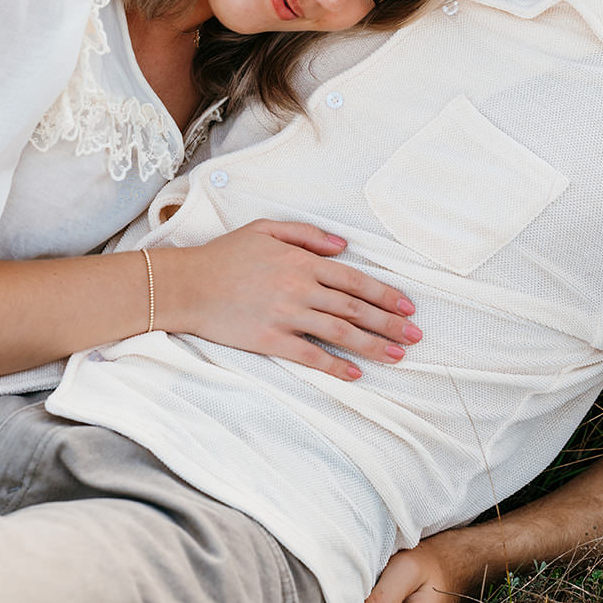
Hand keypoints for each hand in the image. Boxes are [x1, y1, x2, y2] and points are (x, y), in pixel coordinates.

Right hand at [154, 220, 420, 380]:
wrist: (188, 284)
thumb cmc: (226, 255)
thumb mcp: (267, 228)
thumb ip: (308, 234)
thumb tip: (343, 246)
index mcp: (302, 261)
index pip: (355, 280)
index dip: (385, 295)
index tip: (407, 307)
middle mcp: (300, 288)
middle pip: (355, 308)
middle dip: (389, 323)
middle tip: (415, 336)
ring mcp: (286, 315)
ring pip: (340, 333)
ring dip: (373, 346)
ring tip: (397, 356)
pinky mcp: (270, 340)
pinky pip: (310, 355)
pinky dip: (335, 366)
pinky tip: (355, 374)